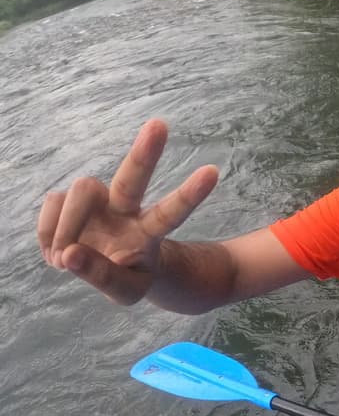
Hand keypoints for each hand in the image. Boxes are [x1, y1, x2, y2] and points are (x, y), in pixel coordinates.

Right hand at [38, 119, 218, 304]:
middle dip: (145, 153)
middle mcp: (127, 208)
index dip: (190, 195)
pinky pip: (53, 205)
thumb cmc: (131, 275)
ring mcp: (99, 200)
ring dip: (65, 228)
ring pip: (80, 191)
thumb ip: (102, 276)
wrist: (115, 264)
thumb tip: (69, 255)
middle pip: (133, 178)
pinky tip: (57, 252)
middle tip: (160, 124)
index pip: (171, 213)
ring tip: (62, 260)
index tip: (213, 172)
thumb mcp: (126, 290)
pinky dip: (48, 234)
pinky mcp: (72, 199)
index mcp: (149, 232)